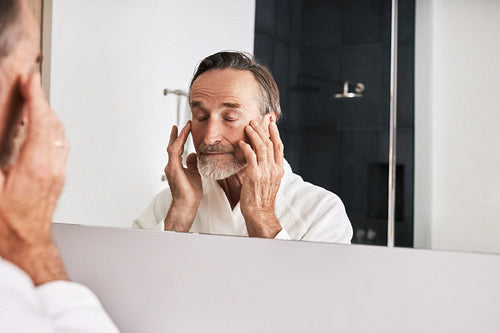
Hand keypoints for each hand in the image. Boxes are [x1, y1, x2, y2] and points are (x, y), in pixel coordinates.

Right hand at [0, 72, 68, 284]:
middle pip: (53, 124)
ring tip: (34, 101)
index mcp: (35, 166)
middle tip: (30, 84)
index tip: (31, 80)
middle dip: (42, 100)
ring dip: (48, 113)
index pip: (41, 122)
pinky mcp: (59, 177)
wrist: (26, 244)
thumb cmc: (8, 224)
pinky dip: (51, 129)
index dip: (36, 97)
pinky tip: (42, 127)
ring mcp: (58, 172)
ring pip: (59, 133)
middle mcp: (52, 167)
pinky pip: (60, 145)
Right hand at [164, 121, 201, 230]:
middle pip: (173, 145)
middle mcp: (171, 165)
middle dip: (177, 134)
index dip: (180, 138)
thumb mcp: (194, 173)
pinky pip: (174, 151)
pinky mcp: (173, 168)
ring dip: (179, 136)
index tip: (185, 129)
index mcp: (176, 167)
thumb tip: (193, 154)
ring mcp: (171, 167)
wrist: (187, 204)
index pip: (178, 149)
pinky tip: (183, 135)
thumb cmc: (191, 193)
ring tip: (184, 126)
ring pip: (173, 147)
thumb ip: (192, 163)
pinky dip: (178, 142)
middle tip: (182, 124)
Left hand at [239, 120, 283, 237]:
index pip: (279, 147)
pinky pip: (251, 156)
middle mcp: (274, 169)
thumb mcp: (270, 182)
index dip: (275, 133)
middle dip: (262, 130)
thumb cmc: (262, 199)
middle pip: (270, 143)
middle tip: (255, 121)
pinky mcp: (254, 175)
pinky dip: (246, 147)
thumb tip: (264, 159)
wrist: (259, 212)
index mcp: (279, 169)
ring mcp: (265, 171)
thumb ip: (269, 169)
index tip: (271, 123)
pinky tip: (242, 143)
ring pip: (262, 147)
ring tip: (248, 127)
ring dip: (254, 135)